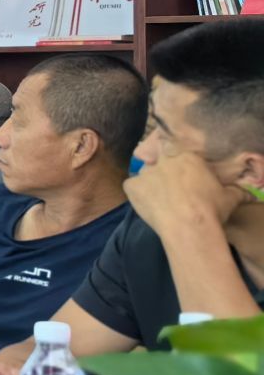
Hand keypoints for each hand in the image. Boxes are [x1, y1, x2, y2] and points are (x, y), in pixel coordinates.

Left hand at [127, 149, 245, 235]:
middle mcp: (165, 160)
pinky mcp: (132, 186)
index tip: (181, 171)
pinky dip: (137, 193)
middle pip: (160, 159)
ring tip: (159, 198)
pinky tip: (147, 204)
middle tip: (171, 185)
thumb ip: (234, 190)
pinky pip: (132, 186)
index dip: (177, 160)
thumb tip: (243, 193)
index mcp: (187, 156)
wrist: (188, 226)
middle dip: (164, 169)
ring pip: (146, 173)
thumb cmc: (211, 209)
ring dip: (151, 182)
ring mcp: (146, 172)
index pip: (176, 148)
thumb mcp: (230, 197)